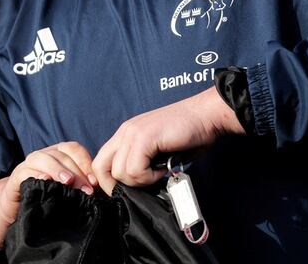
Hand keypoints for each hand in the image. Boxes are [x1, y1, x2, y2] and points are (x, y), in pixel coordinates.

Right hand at [0, 141, 96, 249]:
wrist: (19, 208)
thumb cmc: (49, 197)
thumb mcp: (67, 190)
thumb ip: (82, 186)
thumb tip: (100, 190)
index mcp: (58, 154)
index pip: (74, 149)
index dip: (85, 163)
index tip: (95, 182)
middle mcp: (44, 154)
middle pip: (61, 155)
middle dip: (76, 172)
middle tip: (87, 190)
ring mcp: (29, 163)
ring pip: (43, 158)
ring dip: (58, 169)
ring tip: (68, 182)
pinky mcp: (16, 176)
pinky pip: (26, 171)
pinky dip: (36, 174)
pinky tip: (45, 180)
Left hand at [91, 86, 242, 195]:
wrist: (206, 116)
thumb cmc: (188, 135)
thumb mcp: (157, 151)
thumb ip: (142, 163)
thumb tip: (135, 187)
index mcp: (126, 134)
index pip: (100, 162)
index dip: (109, 181)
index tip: (128, 190)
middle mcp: (125, 132)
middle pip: (101, 167)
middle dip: (118, 185)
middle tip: (142, 186)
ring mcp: (132, 133)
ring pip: (119, 172)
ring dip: (140, 180)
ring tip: (158, 172)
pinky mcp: (144, 137)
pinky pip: (134, 170)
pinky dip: (149, 176)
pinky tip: (163, 169)